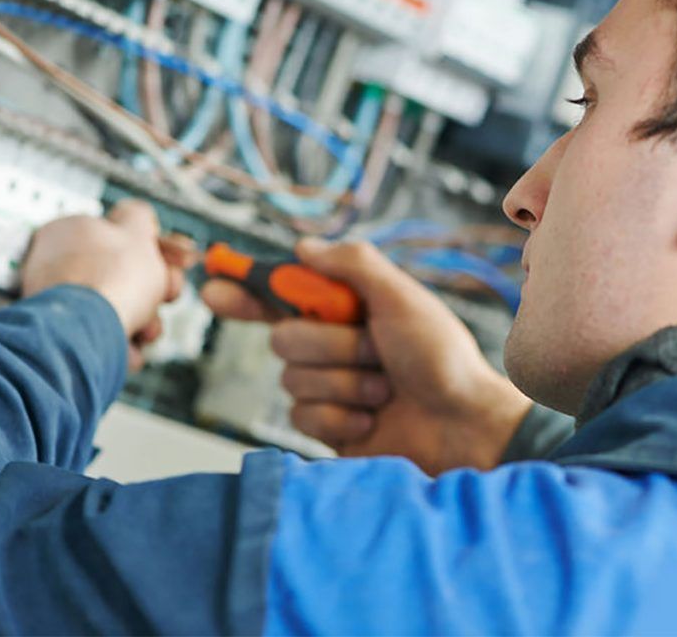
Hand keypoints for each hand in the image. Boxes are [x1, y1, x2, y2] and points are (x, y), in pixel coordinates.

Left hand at [21, 200, 192, 369]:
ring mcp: (60, 305)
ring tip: (146, 329)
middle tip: (166, 293)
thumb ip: (138, 216)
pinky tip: (130, 347)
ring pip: (120, 309)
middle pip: (125, 275)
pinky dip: (123, 344)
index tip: (181, 260)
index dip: (157, 249)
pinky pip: (105, 337)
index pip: (121, 236)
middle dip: (155, 289)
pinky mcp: (65, 338)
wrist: (87, 335)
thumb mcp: (135, 231)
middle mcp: (57, 266)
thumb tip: (137, 214)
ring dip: (145, 321)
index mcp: (68, 232)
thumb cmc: (110, 280)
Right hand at [201, 239, 530, 474]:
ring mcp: (329, 387)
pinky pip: (303, 417)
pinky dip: (342, 417)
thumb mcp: (402, 298)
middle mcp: (333, 345)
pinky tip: (374, 420)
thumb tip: (302, 247)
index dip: (245, 288)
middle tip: (377, 351)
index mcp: (347, 309)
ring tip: (386, 389)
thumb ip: (353, 265)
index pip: (282, 294)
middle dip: (331, 345)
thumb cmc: (442, 358)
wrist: (463, 426)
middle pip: (283, 337)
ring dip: (345, 383)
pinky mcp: (328, 428)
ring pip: (292, 380)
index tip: (214, 285)